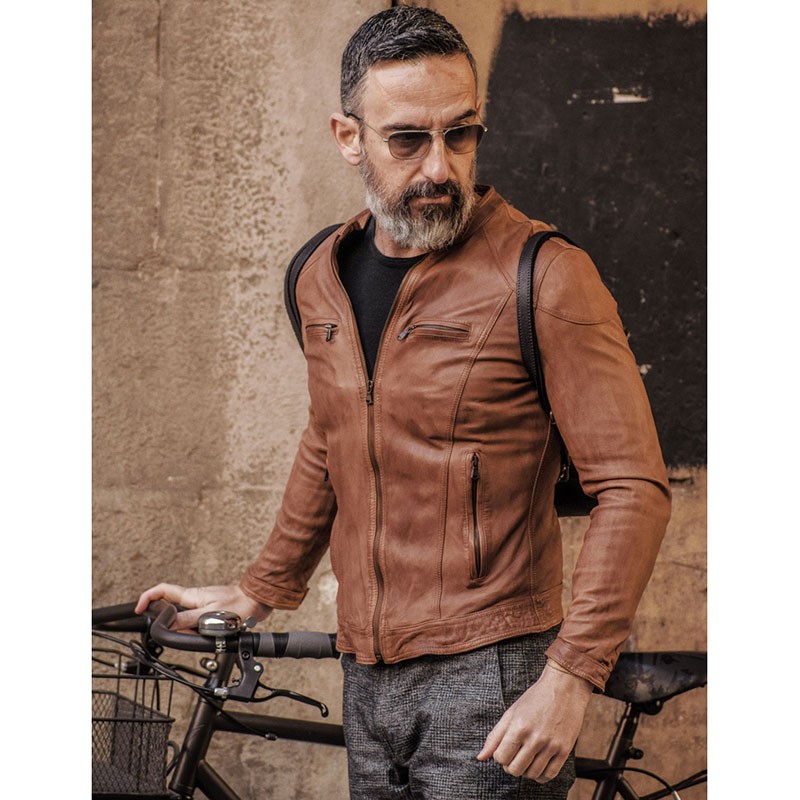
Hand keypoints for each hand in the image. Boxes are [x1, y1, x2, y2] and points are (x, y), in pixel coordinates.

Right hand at [135, 583, 271, 631]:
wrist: (257, 601)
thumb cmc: (239, 605)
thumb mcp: (210, 616)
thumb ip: (189, 620)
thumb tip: (169, 624)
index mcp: (191, 596)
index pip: (162, 591)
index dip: (147, 598)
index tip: (137, 609)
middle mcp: (194, 598)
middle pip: (168, 606)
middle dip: (165, 621)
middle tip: (170, 633)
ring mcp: (201, 603)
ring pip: (182, 616)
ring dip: (183, 629)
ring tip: (196, 636)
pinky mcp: (209, 610)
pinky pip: (194, 620)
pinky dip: (194, 630)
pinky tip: (204, 636)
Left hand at [477, 663, 592, 782]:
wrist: (564, 688)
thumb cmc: (535, 699)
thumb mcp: (511, 713)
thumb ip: (495, 736)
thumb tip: (480, 757)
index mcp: (518, 727)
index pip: (501, 757)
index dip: (500, 756)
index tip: (505, 749)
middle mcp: (535, 738)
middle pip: (515, 770)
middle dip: (510, 766)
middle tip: (514, 756)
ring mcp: (551, 745)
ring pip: (532, 774)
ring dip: (526, 770)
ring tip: (526, 758)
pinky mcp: (565, 750)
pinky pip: (549, 775)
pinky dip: (541, 775)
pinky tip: (538, 765)